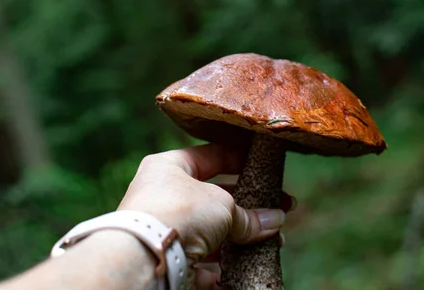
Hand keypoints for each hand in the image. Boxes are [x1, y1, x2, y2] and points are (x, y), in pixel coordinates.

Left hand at [118, 144, 293, 288]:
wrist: (145, 256)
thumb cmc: (179, 212)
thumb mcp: (222, 204)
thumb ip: (249, 215)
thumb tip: (275, 221)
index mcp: (169, 167)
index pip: (210, 156)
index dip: (239, 159)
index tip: (264, 166)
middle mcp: (163, 196)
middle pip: (214, 198)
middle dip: (248, 206)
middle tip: (278, 210)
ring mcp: (164, 230)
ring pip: (210, 233)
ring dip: (241, 239)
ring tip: (272, 242)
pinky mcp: (168, 260)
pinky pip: (202, 262)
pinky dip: (225, 266)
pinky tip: (248, 268)